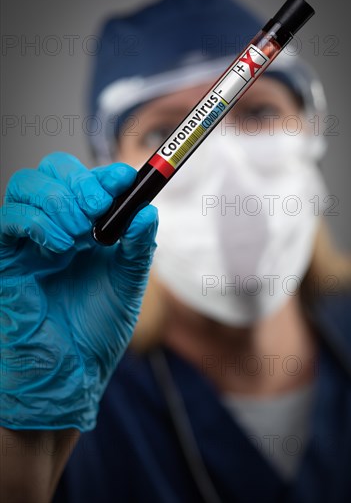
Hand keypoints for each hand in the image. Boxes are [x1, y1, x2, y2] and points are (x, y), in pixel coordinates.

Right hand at [0, 152, 157, 431]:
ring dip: (56, 199)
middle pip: (53, 171)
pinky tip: (59, 245)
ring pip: (26, 186)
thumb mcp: (129, 283)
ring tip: (78, 234)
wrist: (74, 370)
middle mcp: (58, 227)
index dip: (106, 174)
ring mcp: (31, 241)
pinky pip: (8, 220)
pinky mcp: (8, 259)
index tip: (126, 180)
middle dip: (78, 181)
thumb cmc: (99, 329)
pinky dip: (34, 221)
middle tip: (98, 207)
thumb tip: (147, 211)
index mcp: (89, 228)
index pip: (89, 180)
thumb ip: (137, 247)